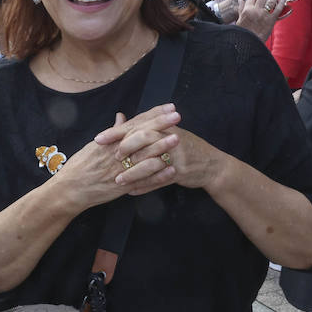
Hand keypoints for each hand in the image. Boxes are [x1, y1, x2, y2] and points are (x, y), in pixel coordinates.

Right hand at [49, 111, 178, 209]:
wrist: (70, 189)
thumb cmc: (79, 166)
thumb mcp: (94, 146)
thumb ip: (112, 132)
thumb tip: (122, 117)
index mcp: (112, 141)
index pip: (136, 123)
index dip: (153, 115)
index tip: (169, 107)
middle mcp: (117, 152)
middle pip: (142, 135)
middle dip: (161, 125)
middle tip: (178, 115)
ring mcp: (121, 169)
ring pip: (144, 156)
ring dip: (161, 147)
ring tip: (178, 139)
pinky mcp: (123, 186)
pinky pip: (143, 180)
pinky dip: (157, 175)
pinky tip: (171, 170)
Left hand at [98, 105, 224, 190]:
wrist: (212, 165)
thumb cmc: (186, 148)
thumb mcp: (168, 132)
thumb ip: (143, 127)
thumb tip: (119, 119)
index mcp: (164, 126)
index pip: (137, 125)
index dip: (117, 132)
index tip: (99, 138)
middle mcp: (170, 137)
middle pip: (144, 138)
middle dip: (125, 148)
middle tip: (112, 158)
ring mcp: (176, 155)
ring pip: (150, 162)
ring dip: (133, 173)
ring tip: (118, 181)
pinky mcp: (181, 171)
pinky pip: (159, 180)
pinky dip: (145, 187)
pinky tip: (131, 192)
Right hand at [236, 0, 285, 41]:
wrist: (249, 43)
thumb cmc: (243, 32)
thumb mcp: (239, 19)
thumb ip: (240, 9)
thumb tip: (240, 1)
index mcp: (247, 10)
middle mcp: (255, 11)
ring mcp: (264, 15)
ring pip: (271, 1)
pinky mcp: (271, 20)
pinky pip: (277, 10)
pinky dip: (281, 3)